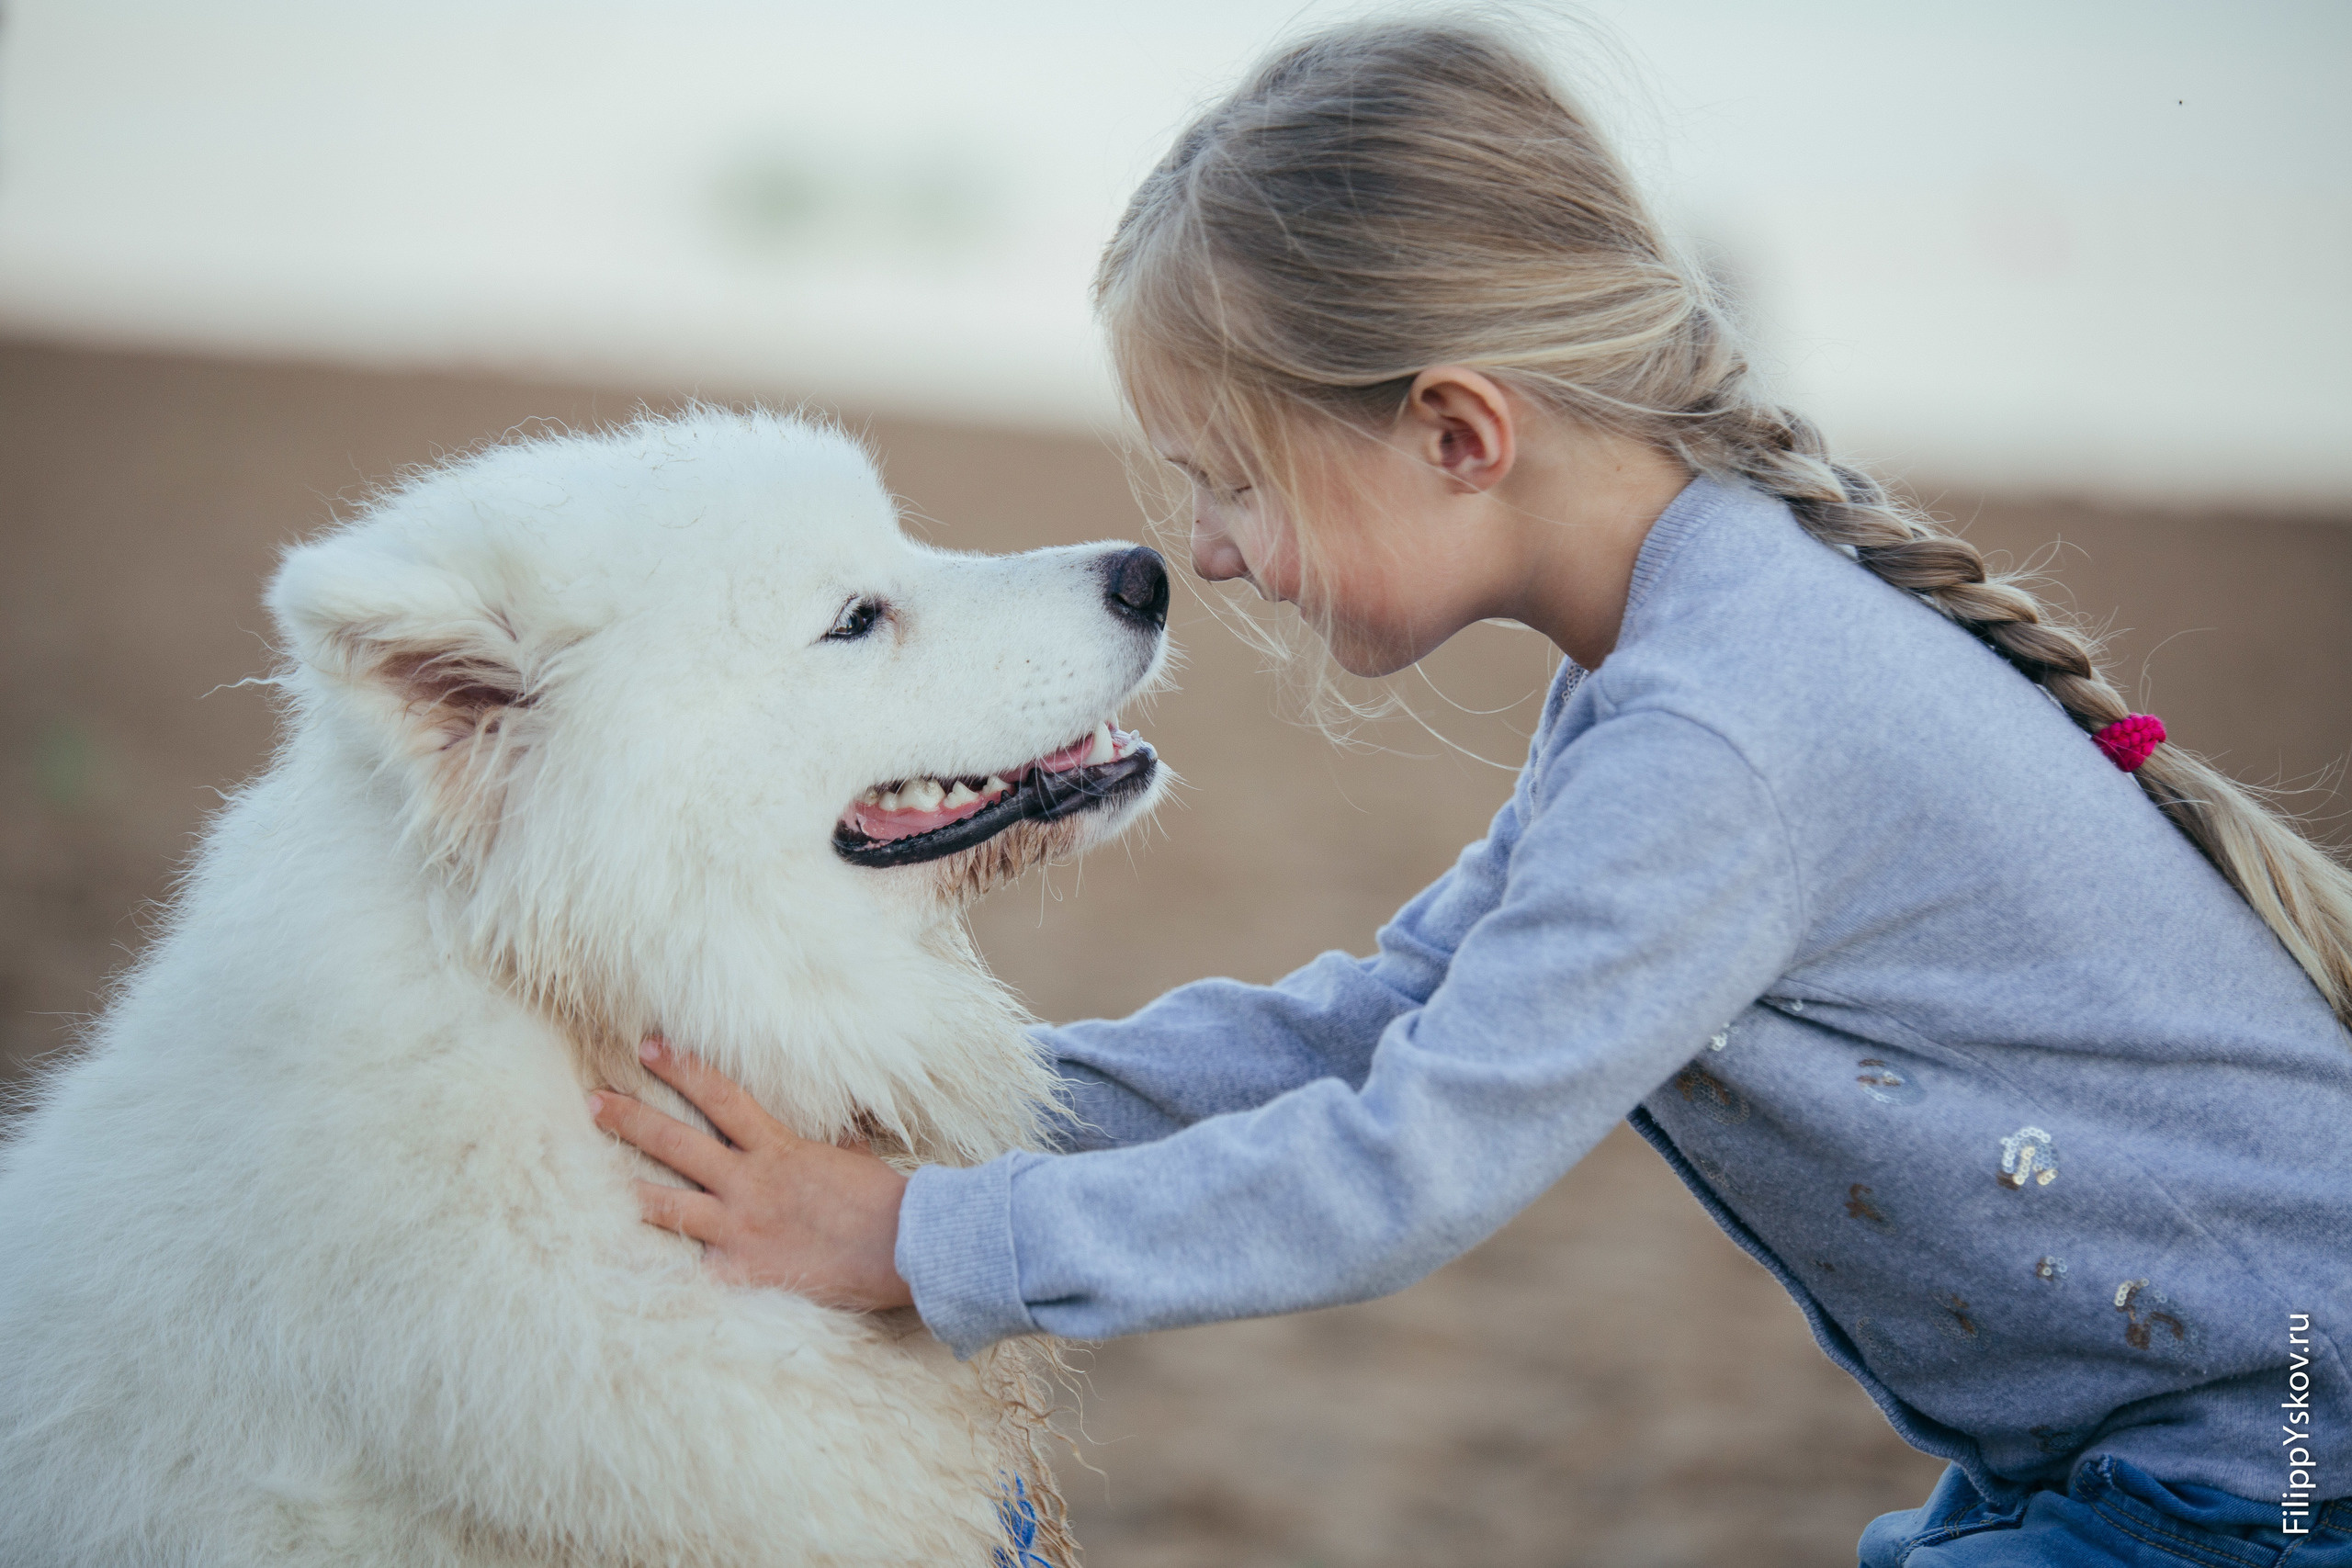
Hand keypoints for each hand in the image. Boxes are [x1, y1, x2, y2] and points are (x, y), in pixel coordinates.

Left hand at [586, 1037, 914, 1311]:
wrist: (905, 1245)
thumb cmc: (884, 1201)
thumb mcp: (854, 1160)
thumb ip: (832, 1146)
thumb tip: (841, 1134)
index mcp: (777, 1148)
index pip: (720, 1096)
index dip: (682, 1068)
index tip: (648, 1046)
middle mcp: (749, 1183)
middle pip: (676, 1143)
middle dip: (630, 1119)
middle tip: (591, 1100)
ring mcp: (741, 1228)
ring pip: (667, 1204)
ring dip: (626, 1189)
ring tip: (585, 1180)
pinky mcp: (743, 1272)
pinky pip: (693, 1270)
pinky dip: (664, 1269)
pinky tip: (625, 1269)